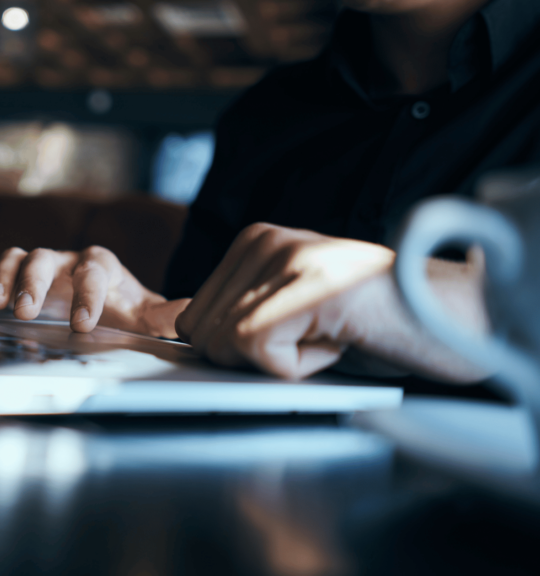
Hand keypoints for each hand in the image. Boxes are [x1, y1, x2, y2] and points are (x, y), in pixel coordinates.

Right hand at [0, 246, 187, 336]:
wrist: (105, 305)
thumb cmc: (125, 311)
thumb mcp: (147, 316)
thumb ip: (166, 315)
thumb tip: (190, 314)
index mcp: (101, 264)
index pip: (93, 272)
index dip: (87, 296)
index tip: (82, 325)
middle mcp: (67, 259)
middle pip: (46, 259)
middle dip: (34, 284)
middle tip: (26, 312)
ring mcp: (40, 266)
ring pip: (18, 258)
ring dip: (3, 279)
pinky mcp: (17, 277)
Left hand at [175, 223, 489, 381]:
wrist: (453, 316)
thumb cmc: (375, 322)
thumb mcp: (294, 310)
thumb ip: (242, 314)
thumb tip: (188, 345)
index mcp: (252, 242)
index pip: (192, 319)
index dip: (240, 348)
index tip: (295, 335)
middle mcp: (262, 241)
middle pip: (202, 334)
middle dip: (254, 356)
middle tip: (316, 336)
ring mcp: (285, 259)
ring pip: (226, 344)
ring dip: (281, 361)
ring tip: (331, 334)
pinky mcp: (307, 287)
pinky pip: (259, 351)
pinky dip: (299, 367)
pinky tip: (340, 340)